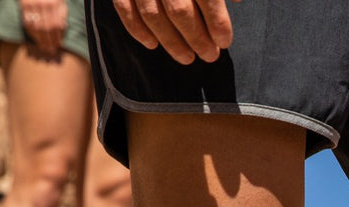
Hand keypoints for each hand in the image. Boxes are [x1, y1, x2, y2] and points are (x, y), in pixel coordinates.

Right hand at [20, 0, 66, 57]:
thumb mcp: (60, 4)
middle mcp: (43, 4)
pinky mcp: (24, 4)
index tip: (58, 45)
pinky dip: (32, 33)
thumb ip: (61, 15)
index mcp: (54, 4)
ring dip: (40, 40)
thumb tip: (62, 30)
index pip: (56, 25)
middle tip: (50, 51)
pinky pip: (27, 22)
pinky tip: (35, 39)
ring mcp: (33, 4)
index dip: (57, 37)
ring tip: (43, 48)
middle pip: (46, 27)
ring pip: (36, 26)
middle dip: (49, 41)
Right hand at [111, 0, 237, 64]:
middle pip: (179, 11)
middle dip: (197, 38)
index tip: (224, 42)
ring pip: (152, 14)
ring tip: (187, 58)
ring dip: (171, 41)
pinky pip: (124, 7)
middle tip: (210, 55)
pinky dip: (136, 29)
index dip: (217, 23)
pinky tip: (152, 44)